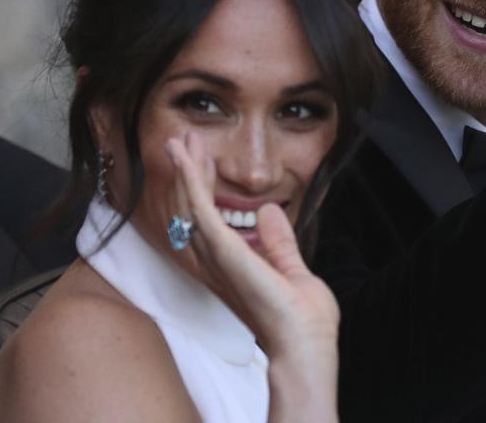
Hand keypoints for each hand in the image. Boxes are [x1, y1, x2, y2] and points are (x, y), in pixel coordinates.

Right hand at [166, 133, 338, 362]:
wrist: (305, 346)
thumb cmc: (302, 322)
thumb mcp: (292, 270)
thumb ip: (278, 242)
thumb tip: (270, 211)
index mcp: (230, 267)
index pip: (208, 219)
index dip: (204, 186)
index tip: (206, 159)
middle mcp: (215, 263)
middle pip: (191, 209)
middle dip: (188, 172)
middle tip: (184, 139)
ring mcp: (217, 258)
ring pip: (189, 205)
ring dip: (185, 170)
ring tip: (180, 139)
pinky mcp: (224, 252)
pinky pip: (199, 209)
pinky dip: (191, 179)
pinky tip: (186, 157)